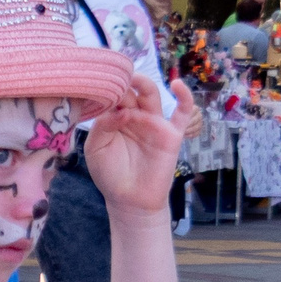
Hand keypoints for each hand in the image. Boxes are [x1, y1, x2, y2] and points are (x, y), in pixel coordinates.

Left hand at [84, 76, 200, 216]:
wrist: (130, 200)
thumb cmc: (110, 174)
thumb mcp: (96, 149)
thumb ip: (102, 126)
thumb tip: (120, 111)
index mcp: (114, 118)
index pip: (113, 96)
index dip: (108, 89)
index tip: (100, 83)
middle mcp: (134, 116)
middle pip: (131, 92)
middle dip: (123, 86)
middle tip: (115, 83)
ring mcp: (153, 123)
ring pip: (151, 95)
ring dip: (144, 84)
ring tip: (135, 80)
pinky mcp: (171, 133)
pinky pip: (182, 112)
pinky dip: (184, 96)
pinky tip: (178, 84)